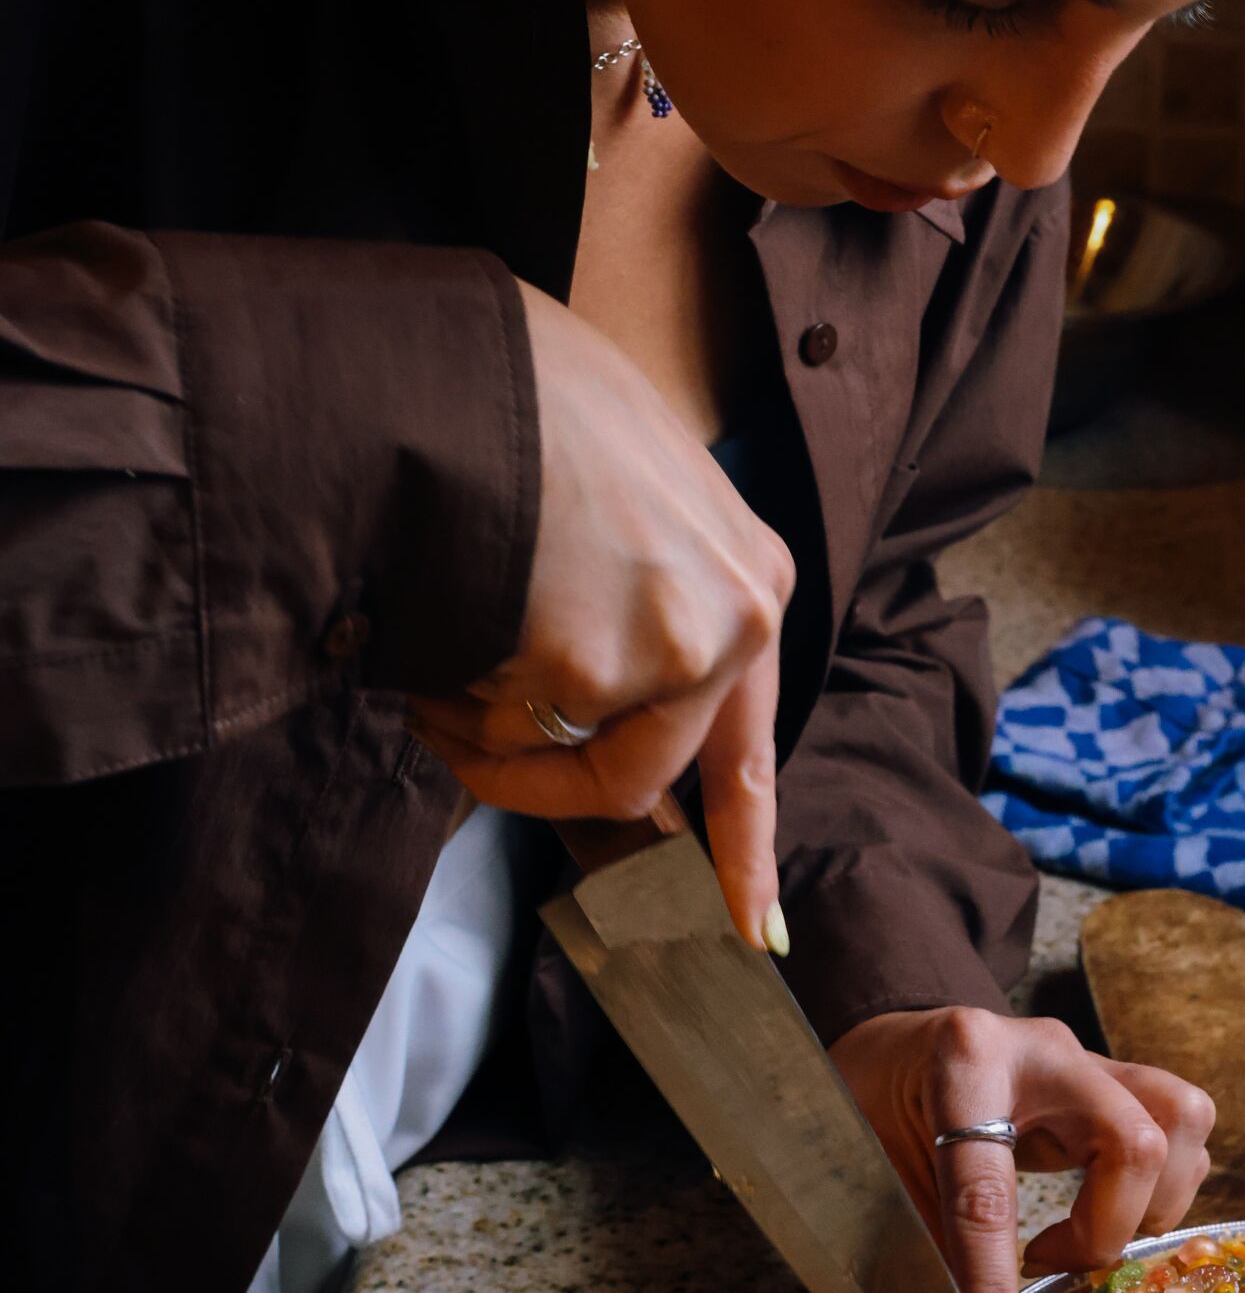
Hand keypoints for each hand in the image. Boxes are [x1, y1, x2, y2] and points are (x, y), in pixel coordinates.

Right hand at [407, 282, 792, 946]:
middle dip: (538, 784)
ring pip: (560, 754)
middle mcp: (739, 615)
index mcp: (753, 576)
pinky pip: (501, 729)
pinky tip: (437, 615)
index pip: (747, 746)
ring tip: (441, 642)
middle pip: (642, 778)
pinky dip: (452, 697)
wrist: (462, 358)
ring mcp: (673, 644)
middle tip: (461, 744)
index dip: (746, 847)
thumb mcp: (626, 490)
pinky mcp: (593, 661)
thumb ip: (639, 591)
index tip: (758, 934)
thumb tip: (591, 694)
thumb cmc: (523, 402)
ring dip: (483, 730)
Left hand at [830, 1005, 1214, 1292]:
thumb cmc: (875, 1102)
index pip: (991, 1189)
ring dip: (1154, 1203)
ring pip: (1179, 1117)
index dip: (995, 1284)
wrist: (894, 1040)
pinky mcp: (1114, 1080)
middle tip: (1050, 1264)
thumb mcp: (875, 1171)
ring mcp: (1087, 1060)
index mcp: (964, 1064)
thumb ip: (924, 1250)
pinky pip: (1180, 1127)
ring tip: (1088, 1237)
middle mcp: (1042, 1050)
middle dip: (1110, 1229)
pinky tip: (1105, 1212)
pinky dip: (1161, 1187)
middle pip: (1134, 1137)